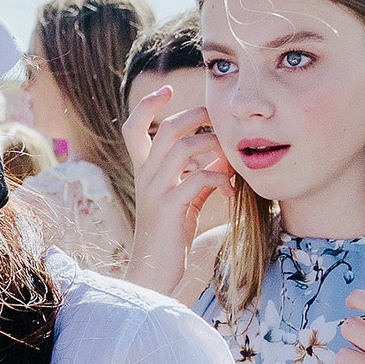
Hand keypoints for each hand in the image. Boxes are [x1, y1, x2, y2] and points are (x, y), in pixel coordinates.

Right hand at [120, 85, 232, 297]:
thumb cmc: (172, 237)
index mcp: (144, 171)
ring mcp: (156, 190)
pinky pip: (198, 178)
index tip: (167, 89)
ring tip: (232, 156)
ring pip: (183, 147)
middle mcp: (145, 176)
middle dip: (196, 116)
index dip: (147, 104)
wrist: (156, 274)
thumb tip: (225, 157)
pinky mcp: (171, 207)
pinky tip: (230, 189)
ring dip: (213, 145)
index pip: (133, 127)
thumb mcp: (185, 199)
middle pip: (167, 128)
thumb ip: (198, 175)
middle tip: (218, 117)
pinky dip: (219, 178)